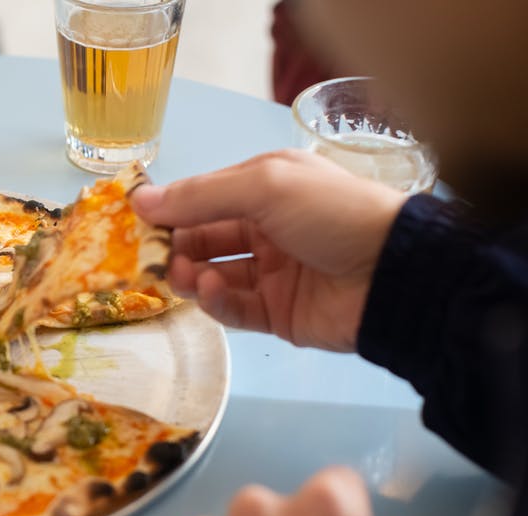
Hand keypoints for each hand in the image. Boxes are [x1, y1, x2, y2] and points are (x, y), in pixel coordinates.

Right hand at [133, 150, 405, 351]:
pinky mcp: (276, 314)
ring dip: (190, 274)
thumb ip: (200, 195)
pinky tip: (209, 290)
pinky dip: (215, 301)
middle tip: (149, 257)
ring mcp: (272, 274)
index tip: (134, 222)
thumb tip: (139, 200)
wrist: (394, 273)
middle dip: (175, 246)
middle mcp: (267, 229)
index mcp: (266, 190)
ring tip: (180, 274)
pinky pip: (233, 308)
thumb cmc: (331, 213)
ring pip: (212, 274)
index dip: (170, 210)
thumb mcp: (265, 186)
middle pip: (204, 238)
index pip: (205, 199)